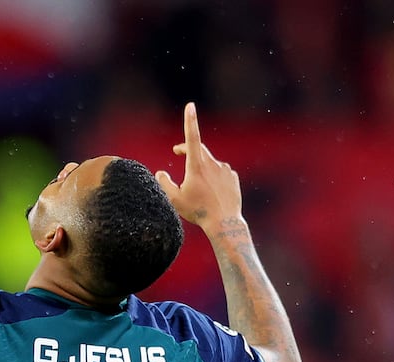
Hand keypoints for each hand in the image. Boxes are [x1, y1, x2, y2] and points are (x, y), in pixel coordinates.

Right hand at [155, 103, 241, 231]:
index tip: (190, 106)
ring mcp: (225, 170)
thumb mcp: (174, 200)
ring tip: (197, 186)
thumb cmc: (198, 212)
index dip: (190, 121)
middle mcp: (212, 164)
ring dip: (201, 167)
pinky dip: (214, 176)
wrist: (224, 223)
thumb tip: (160, 173)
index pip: (192, 138)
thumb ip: (164, 183)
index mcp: (196, 166)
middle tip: (178, 152)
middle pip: (199, 148)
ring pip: (210, 162)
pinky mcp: (233, 178)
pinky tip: (211, 191)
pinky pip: (221, 172)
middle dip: (187, 148)